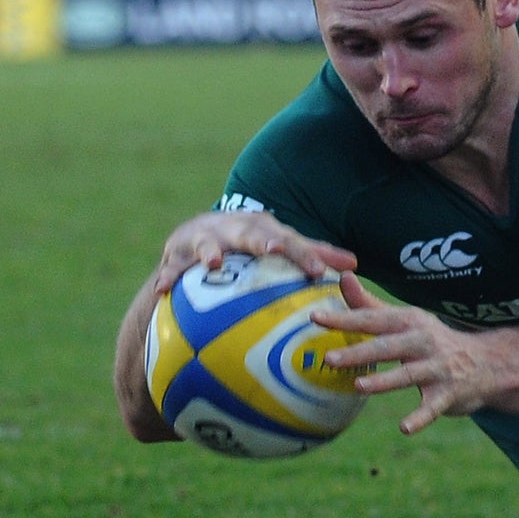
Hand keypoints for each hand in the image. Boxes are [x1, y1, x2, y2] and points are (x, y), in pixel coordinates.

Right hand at [155, 211, 356, 297]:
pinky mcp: (177, 251)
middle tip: (273, 250)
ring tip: (214, 264)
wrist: (198, 233)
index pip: (291, 241)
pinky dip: (168, 275)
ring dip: (211, 251)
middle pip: (252, 234)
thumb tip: (355, 264)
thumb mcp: (278, 245)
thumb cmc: (250, 244)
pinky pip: (172, 265)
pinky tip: (163, 289)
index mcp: (265, 228)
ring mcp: (205, 237)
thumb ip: (313, 254)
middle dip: (263, 241)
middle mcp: (236, 228)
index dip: (305, 255)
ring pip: (208, 243)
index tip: (320, 273)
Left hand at [315, 272, 498, 434]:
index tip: (315, 318)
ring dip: (384, 380)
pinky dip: (420, 418)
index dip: (344, 319)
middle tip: (330, 359)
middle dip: (359, 352)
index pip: (372, 319)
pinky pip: (432, 407)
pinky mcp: (448, 394)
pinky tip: (404, 428)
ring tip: (359, 386)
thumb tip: (342, 276)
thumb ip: (370, 304)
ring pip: (408, 375)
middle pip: (388, 346)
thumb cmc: (434, 341)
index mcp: (409, 322)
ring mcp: (438, 368)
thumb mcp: (407, 319)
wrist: (489, 363)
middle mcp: (424, 342)